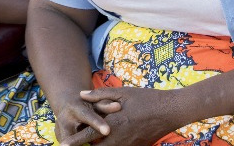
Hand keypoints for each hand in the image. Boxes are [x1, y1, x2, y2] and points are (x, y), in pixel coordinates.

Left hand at [61, 87, 181, 145]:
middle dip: (85, 145)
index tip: (62, 145)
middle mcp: (118, 139)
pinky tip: (112, 135)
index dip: (73, 142)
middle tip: (76, 139)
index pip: (87, 137)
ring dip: (99, 144)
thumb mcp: (123, 92)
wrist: (171, 111)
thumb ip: (100, 95)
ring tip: (93, 137)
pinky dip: (112, 144)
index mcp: (113, 124)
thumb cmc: (147, 99)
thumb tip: (81, 95)